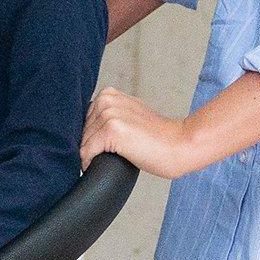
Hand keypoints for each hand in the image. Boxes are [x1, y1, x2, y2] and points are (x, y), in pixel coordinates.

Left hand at [82, 86, 197, 180]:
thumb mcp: (129, 116)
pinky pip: (86, 152)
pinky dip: (90, 163)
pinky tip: (102, 165)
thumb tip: (85, 132)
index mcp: (109, 95)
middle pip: (81, 132)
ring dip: (91, 156)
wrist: (179, 145)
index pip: (83, 121)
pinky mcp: (111, 130)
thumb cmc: (157, 138)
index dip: (90, 137)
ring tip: (113, 158)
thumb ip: (109, 116)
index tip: (104, 147)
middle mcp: (107, 100)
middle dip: (90, 146)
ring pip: (83, 143)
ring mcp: (109, 114)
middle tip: (112, 154)